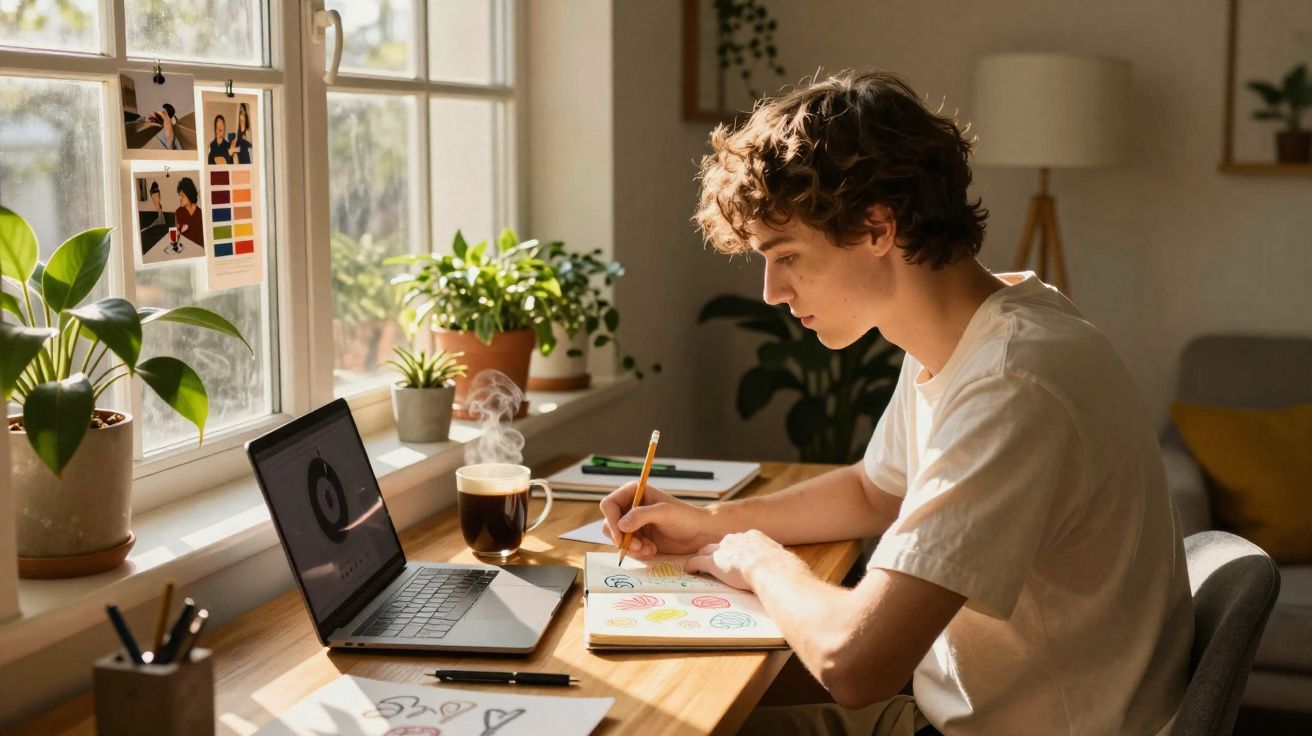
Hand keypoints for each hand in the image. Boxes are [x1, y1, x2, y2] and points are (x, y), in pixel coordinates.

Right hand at [600, 482, 720, 558]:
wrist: (699, 533)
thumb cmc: (685, 517)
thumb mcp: (664, 513)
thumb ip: (641, 516)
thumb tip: (620, 525)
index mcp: (633, 493)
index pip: (609, 505)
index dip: (611, 521)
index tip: (620, 537)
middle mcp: (629, 507)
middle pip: (609, 524)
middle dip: (622, 538)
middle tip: (638, 546)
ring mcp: (633, 524)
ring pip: (617, 539)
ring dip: (631, 547)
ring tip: (649, 548)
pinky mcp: (638, 538)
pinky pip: (627, 548)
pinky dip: (637, 553)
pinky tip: (652, 550)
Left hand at [685, 530, 798, 590]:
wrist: (771, 570)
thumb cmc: (784, 569)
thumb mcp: (785, 563)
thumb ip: (783, 566)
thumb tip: (793, 575)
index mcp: (756, 538)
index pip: (743, 541)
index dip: (739, 549)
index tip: (739, 555)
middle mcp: (738, 539)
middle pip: (723, 543)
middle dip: (719, 550)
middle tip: (717, 558)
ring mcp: (724, 550)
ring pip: (708, 550)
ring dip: (704, 556)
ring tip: (699, 561)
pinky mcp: (713, 563)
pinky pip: (698, 562)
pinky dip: (692, 566)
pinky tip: (688, 570)